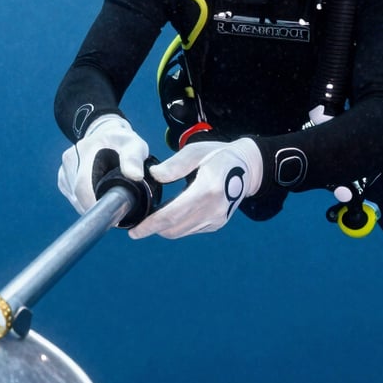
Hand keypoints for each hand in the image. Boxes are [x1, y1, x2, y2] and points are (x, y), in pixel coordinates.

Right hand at [58, 114, 149, 214]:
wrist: (106, 134)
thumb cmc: (122, 142)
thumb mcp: (134, 145)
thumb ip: (134, 158)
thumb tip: (136, 176)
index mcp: (84, 150)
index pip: (83, 185)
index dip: (95, 203)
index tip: (112, 215)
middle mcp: (69, 160)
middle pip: (78, 195)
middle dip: (96, 207)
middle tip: (116, 212)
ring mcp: (64, 170)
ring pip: (75, 199)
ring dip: (91, 205)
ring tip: (109, 199)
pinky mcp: (63, 179)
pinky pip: (73, 197)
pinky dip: (86, 202)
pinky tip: (98, 195)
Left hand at [128, 138, 262, 239]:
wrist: (247, 168)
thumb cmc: (217, 155)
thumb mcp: (195, 151)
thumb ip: (174, 164)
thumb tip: (153, 176)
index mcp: (207, 189)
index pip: (173, 214)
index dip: (151, 225)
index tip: (134, 231)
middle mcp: (214, 209)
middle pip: (174, 227)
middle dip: (153, 229)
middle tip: (136, 226)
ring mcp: (217, 219)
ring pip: (181, 231)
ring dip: (163, 228)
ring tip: (150, 219)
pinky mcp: (217, 223)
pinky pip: (190, 229)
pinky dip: (176, 225)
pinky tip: (168, 215)